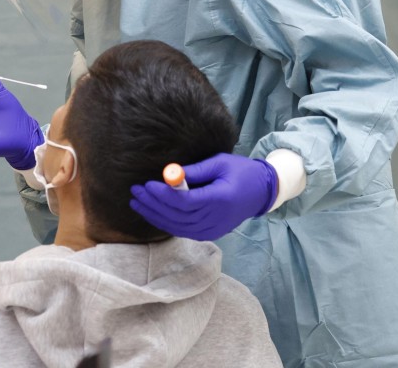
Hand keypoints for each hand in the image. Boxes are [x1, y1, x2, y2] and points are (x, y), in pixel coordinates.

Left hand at [129, 153, 277, 240]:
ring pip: (177, 226)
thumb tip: (168, 173)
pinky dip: (166, 223)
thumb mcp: (219, 163)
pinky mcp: (210, 233)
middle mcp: (216, 219)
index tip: (147, 184)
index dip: (163, 195)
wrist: (262, 192)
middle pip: (177, 216)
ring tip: (137, 203)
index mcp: (219, 200)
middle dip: (153, 204)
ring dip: (155, 215)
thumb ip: (195, 170)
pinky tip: (152, 213)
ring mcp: (213, 230)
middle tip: (135, 192)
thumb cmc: (240, 171)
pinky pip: (183, 231)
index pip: (185, 202)